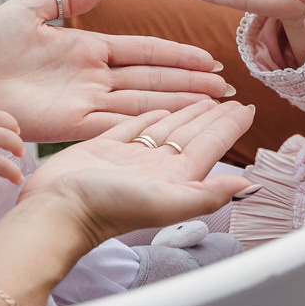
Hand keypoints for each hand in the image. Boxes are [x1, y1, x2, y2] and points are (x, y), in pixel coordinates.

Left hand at [0, 0, 235, 143]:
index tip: (207, 58)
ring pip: (142, 102)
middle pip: (153, 78)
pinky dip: (143, 125)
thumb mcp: (29, 9)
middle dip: (190, 83)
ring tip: (211, 105)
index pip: (144, 51)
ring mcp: (84, 102)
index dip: (176, 55)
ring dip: (177, 104)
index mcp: (88, 49)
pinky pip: (113, 124)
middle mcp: (93, 78)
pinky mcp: (68, 124)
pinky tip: (170, 125)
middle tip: (227, 87)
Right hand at [18, 100, 255, 245]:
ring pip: (164, 128)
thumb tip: (248, 184)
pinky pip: (131, 127)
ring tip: (202, 97)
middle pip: (191, 134)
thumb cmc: (108, 208)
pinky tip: (157, 109)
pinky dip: (147, 116)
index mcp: (176, 177)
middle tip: (230, 95)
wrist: (56, 210)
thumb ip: (207, 195)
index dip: (230, 126)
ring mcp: (129, 159)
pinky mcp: (103, 149)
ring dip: (184, 112)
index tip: (248, 108)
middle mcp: (156, 167)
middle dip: (212, 115)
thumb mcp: (165, 201)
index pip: (210, 145)